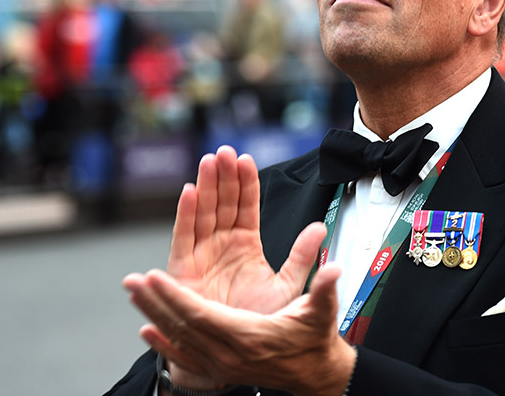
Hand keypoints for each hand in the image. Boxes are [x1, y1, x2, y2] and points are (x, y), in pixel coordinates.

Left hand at [124, 262, 355, 395]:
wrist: (315, 374)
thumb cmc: (314, 340)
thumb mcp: (322, 312)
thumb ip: (325, 288)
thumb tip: (332, 269)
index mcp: (248, 336)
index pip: (202, 315)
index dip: (176, 297)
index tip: (156, 278)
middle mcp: (229, 354)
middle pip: (183, 326)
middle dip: (155, 302)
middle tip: (132, 281)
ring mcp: (222, 365)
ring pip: (179, 339)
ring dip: (153, 316)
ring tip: (134, 295)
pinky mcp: (220, 371)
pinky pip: (185, 357)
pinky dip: (164, 344)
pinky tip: (147, 333)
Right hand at [128, 146, 328, 387]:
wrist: (237, 352)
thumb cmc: (260, 322)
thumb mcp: (288, 286)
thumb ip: (302, 257)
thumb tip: (320, 228)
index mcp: (246, 245)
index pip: (246, 207)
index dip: (245, 183)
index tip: (246, 159)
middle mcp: (222, 245)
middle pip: (222, 203)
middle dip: (223, 176)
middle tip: (225, 152)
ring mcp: (202, 254)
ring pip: (203, 213)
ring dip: (205, 186)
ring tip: (209, 162)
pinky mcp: (184, 269)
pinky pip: (184, 236)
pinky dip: (186, 213)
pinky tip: (190, 191)